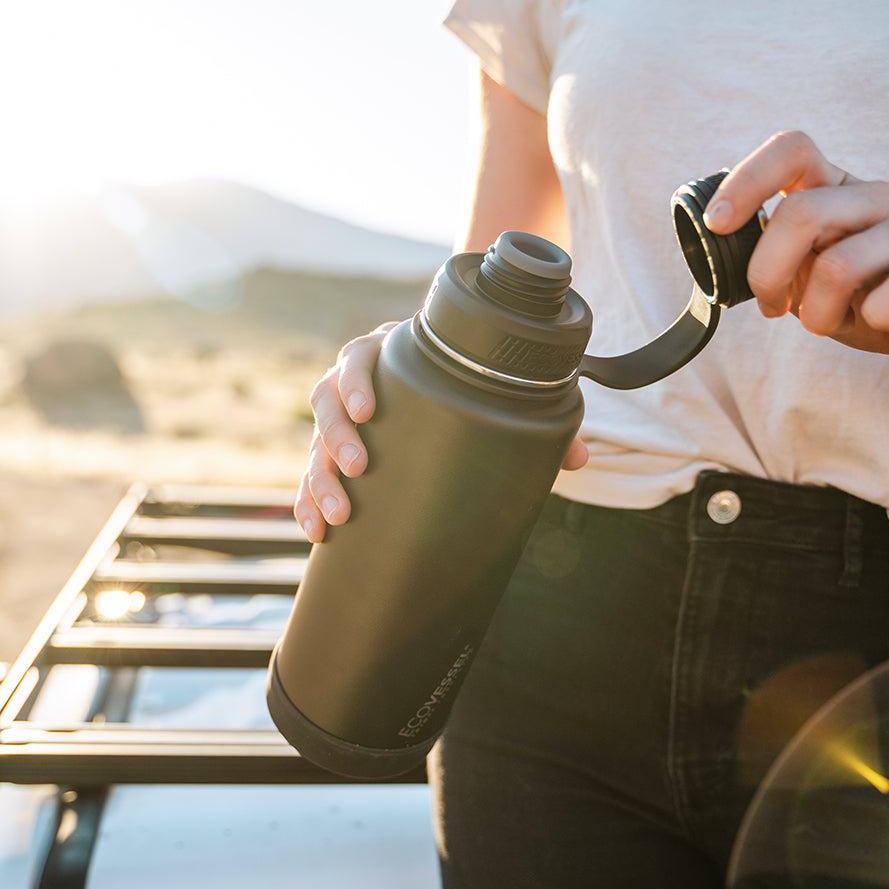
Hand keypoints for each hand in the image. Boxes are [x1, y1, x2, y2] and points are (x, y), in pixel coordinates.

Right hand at [293, 321, 589, 542]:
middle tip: (361, 467)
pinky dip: (309, 503)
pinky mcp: (335, 456)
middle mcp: (358, 385)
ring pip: (314, 443)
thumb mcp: (495, 396)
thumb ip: (534, 421)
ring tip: (340, 516)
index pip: (360, 357)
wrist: (450, 388)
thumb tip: (579, 459)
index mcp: (391, 356)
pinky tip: (318, 532)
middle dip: (337, 436)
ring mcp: (343, 422)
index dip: (357, 380)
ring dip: (319, 479)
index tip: (370, 409)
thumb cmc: (470, 389)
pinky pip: (311, 477)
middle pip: (327, 401)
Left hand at [703, 130, 888, 387]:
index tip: (717, 224)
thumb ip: (770, 259)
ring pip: (841, 264)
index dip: (746, 181)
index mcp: (835, 191)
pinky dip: (877, 315)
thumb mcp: (803, 276)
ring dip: (815, 311)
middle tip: (772, 307)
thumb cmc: (862, 296)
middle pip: (801, 214)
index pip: (790, 150)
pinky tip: (875, 320)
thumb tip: (720, 259)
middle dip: (767, 274)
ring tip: (822, 323)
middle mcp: (876, 198)